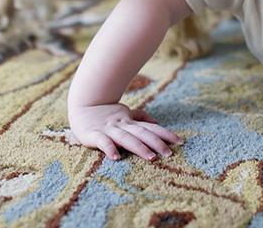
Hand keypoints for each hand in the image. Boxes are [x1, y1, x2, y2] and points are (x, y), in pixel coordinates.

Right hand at [68, 103, 182, 161]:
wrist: (81, 104)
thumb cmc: (105, 111)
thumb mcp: (125, 112)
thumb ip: (140, 117)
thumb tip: (156, 121)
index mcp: (130, 121)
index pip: (151, 127)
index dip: (165, 134)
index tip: (180, 142)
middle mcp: (122, 125)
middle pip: (142, 133)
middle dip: (156, 143)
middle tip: (169, 153)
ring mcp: (108, 129)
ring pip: (126, 138)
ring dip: (139, 147)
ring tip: (151, 157)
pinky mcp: (94, 135)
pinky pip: (103, 142)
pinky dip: (109, 149)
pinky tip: (116, 158)